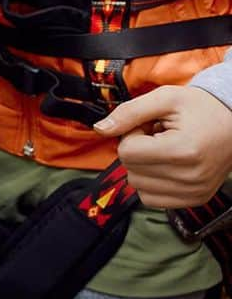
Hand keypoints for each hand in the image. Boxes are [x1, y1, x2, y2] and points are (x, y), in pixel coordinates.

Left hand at [94, 86, 231, 208]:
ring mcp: (194, 192)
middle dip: (137, 150)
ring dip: (144, 167)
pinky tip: (167, 165)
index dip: (132, 135)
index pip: (127, 152)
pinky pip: (151, 199)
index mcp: (182, 150)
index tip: (150, 125)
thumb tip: (99, 129)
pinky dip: (151, 183)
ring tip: (164, 149)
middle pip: (131, 170)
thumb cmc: (199, 107)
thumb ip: (128, 112)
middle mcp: (190, 177)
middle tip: (158, 136)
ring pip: (138, 187)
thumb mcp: (164, 98)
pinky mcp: (195, 200)